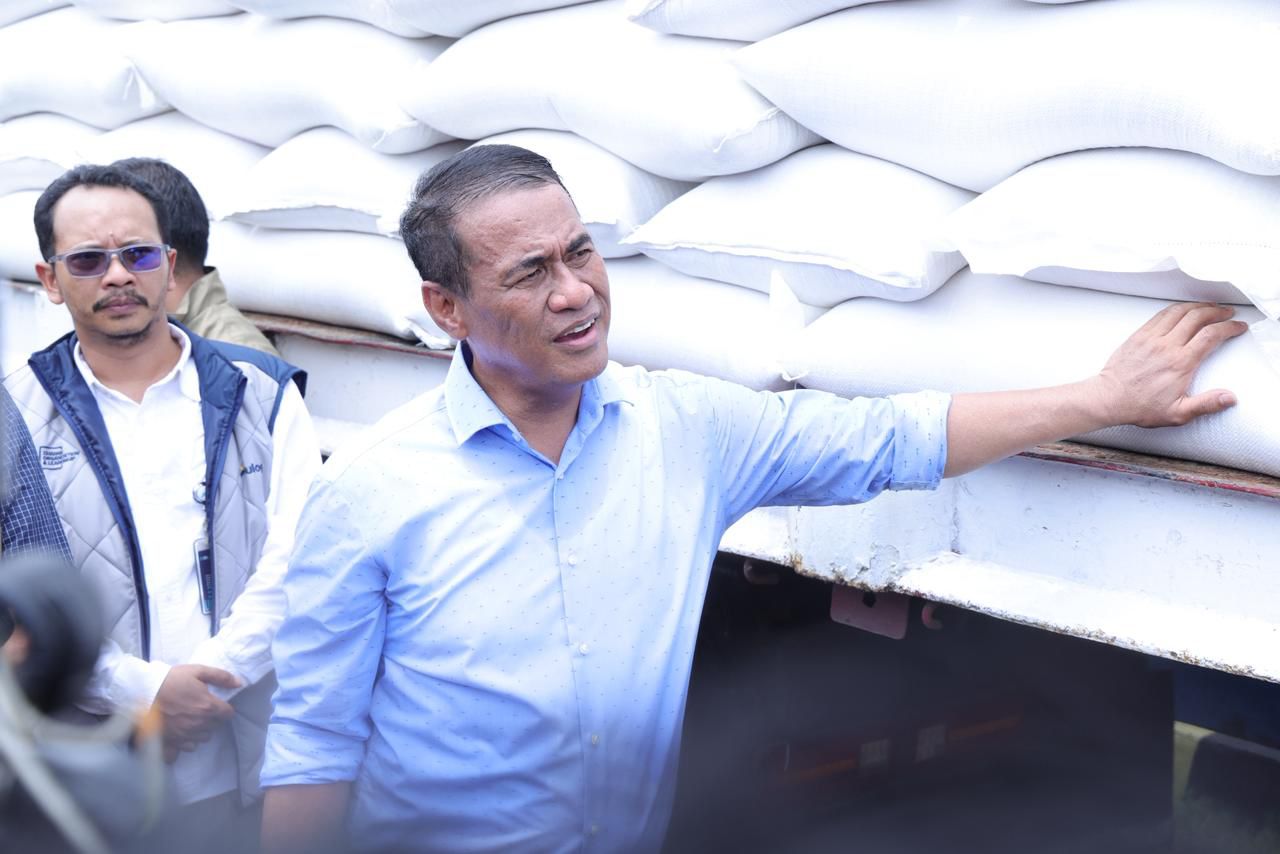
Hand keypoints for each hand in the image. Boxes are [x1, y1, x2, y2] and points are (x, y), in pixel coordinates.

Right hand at [154, 664, 239, 762]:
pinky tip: (182, 731)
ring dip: (202, 729)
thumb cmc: (171, 679)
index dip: (224, 708)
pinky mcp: (172, 741)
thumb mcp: (197, 671)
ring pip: (203, 737)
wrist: (142, 691)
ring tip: (192, 719)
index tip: (217, 703)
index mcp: (208, 707)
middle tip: (202, 708)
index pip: (228, 714)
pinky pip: (187, 747)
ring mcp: (185, 735)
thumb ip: (221, 677)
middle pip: (216, 726)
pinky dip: (188, 740)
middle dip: (213, 718)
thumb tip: (239, 683)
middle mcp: (199, 724)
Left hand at [1092, 302, 1247, 427]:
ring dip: (1198, 306)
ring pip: (1179, 311)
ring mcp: (1151, 338)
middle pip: (1197, 317)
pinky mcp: (1138, 335)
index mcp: (1180, 363)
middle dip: (1217, 311)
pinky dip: (1176, 308)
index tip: (1239, 326)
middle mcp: (1166, 346)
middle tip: (1227, 313)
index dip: (1229, 327)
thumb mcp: (1177, 413)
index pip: (1211, 335)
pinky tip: (1184, 310)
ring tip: (1210, 307)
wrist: (1109, 398)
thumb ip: (1206, 404)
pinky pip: (1160, 315)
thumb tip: (1230, 398)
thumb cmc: (1141, 407)